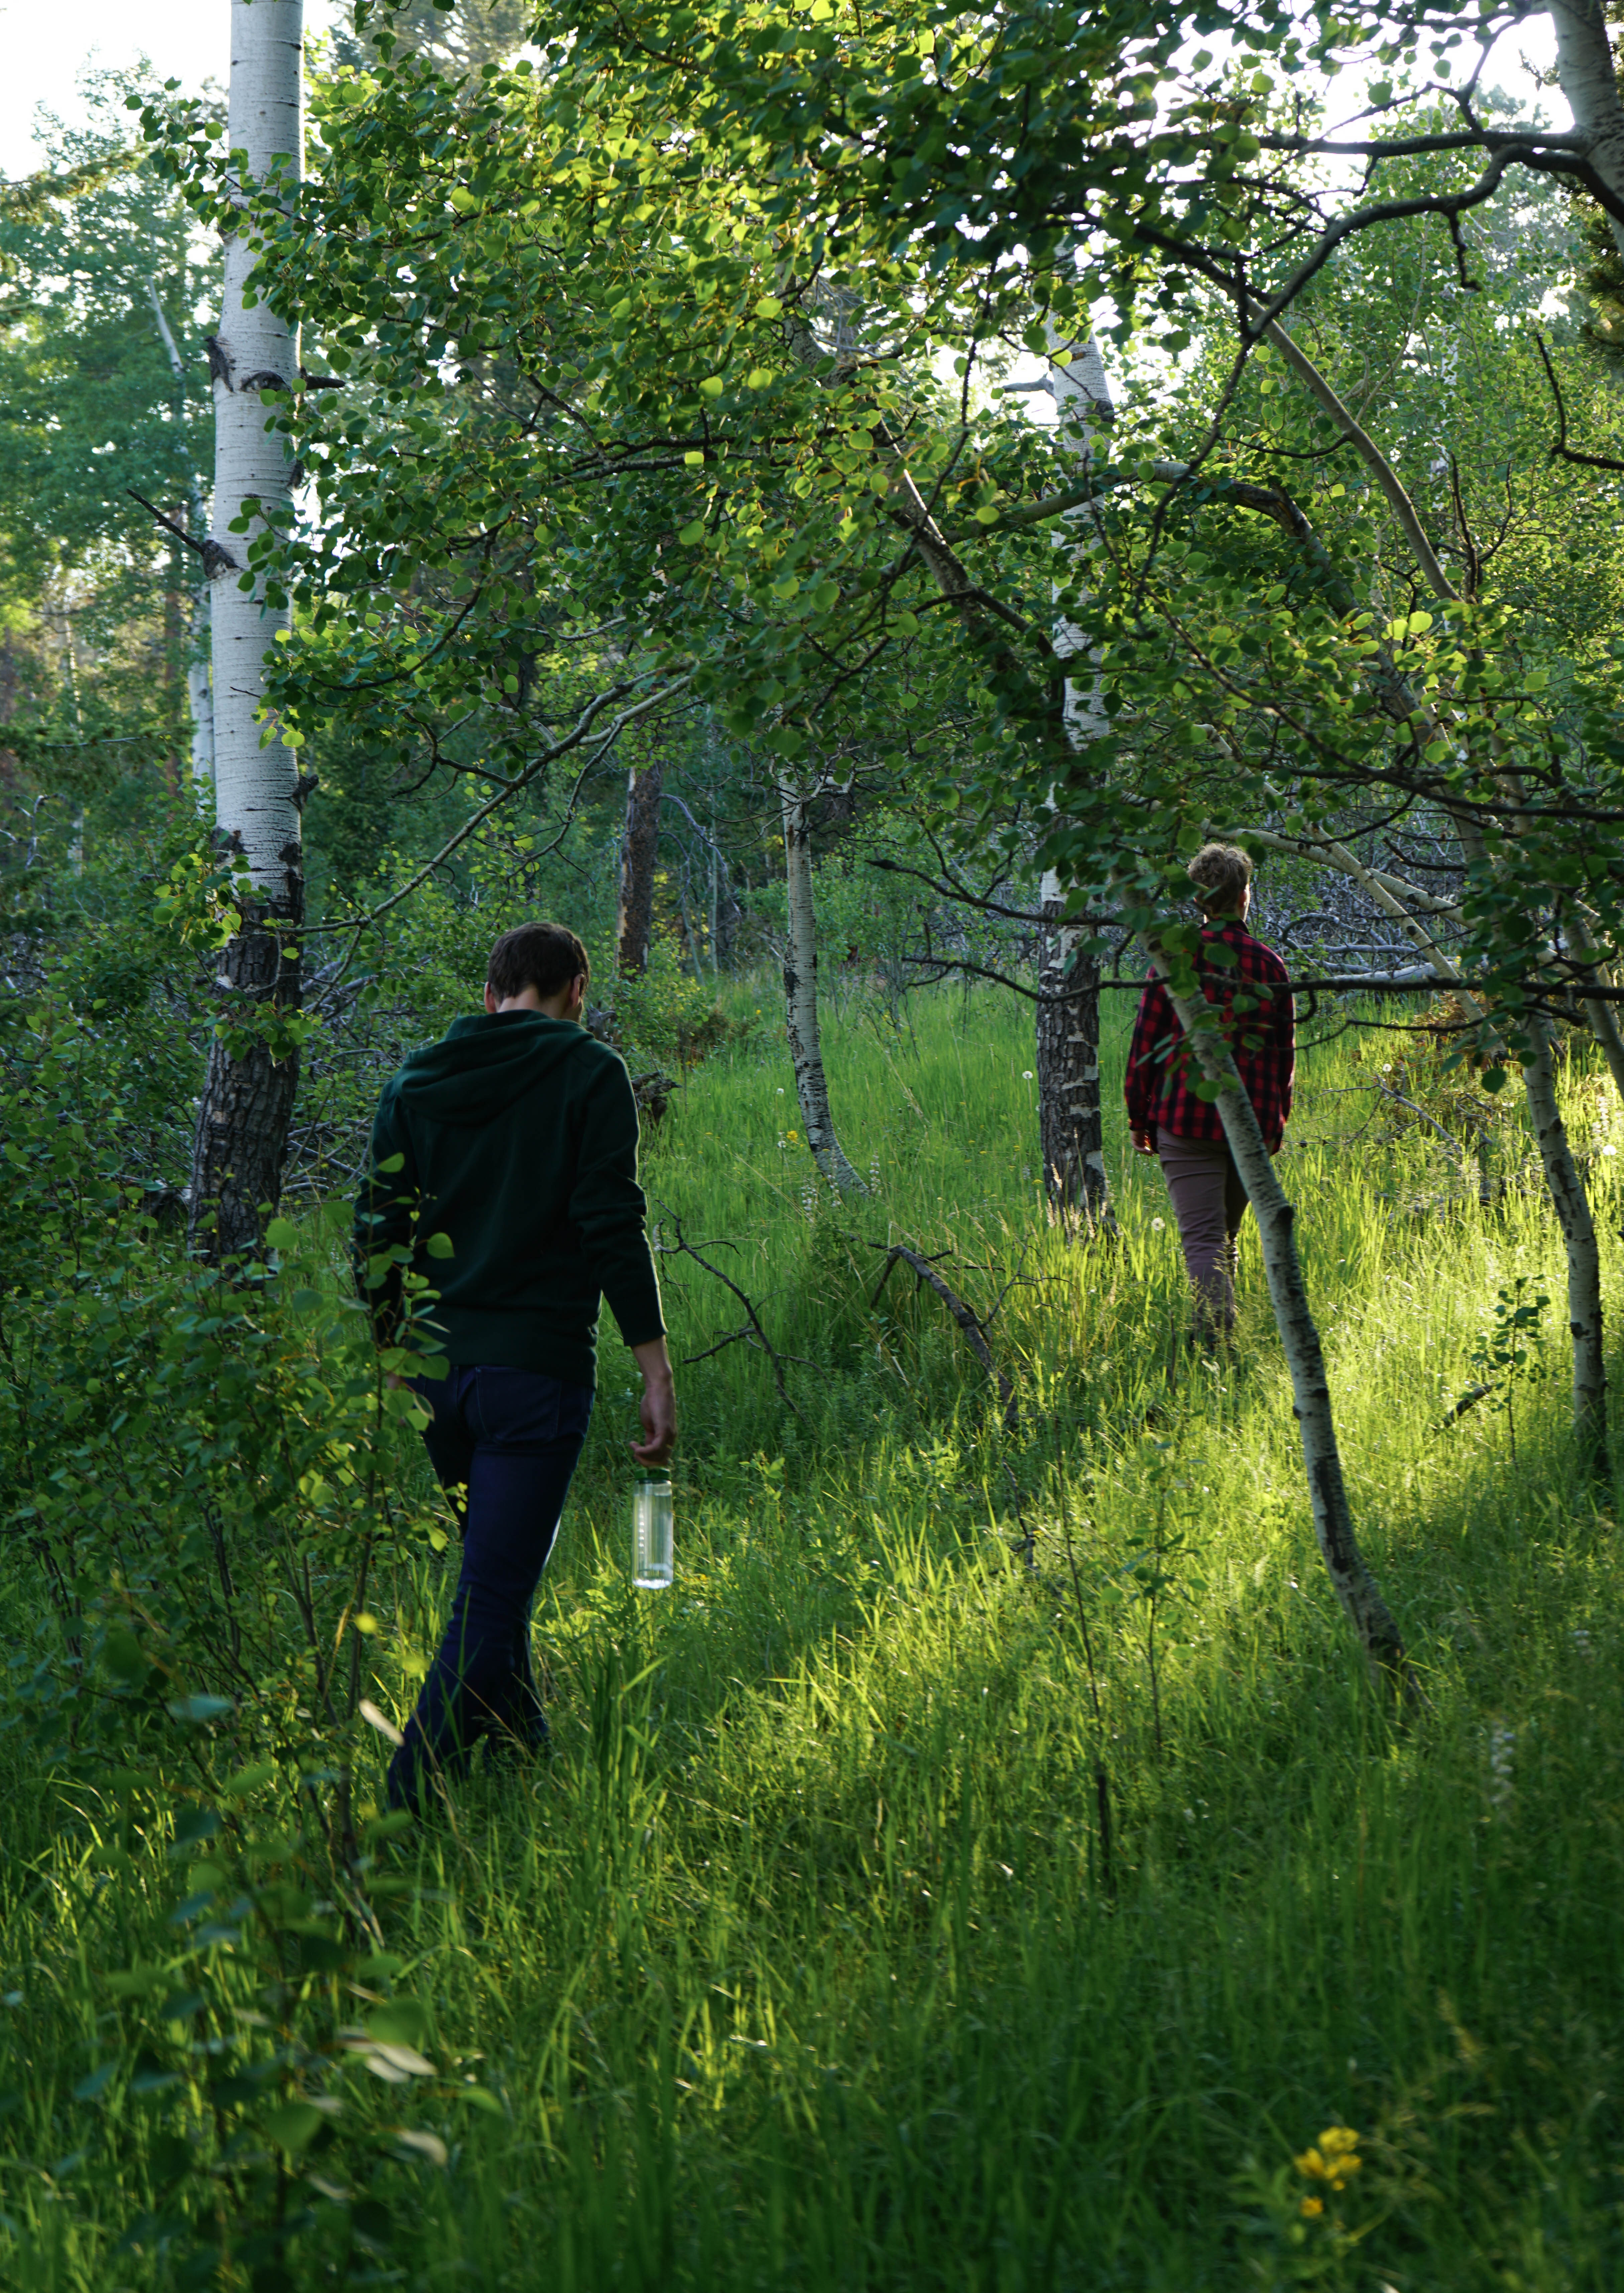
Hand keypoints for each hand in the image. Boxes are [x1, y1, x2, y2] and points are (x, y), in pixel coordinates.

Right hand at [630, 1336, 675, 1465]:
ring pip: (658, 1457)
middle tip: (635, 1453)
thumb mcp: (650, 1424)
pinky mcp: (665, 1430)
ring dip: (643, 1457)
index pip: (661, 1459)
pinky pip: (656, 1449)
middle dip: (645, 1462)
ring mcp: (669, 1435)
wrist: (658, 1388)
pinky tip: (635, 1446)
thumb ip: (649, 1437)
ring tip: (634, 1448)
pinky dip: (644, 1451)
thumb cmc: (653, 1403)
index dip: (648, 1460)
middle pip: (660, 1462)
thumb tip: (645, 1449)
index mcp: (668, 1438)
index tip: (636, 1452)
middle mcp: (671, 1439)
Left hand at [1132, 1127, 1156, 1156]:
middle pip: (1143, 1149)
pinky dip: (1141, 1149)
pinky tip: (1145, 1149)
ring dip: (1145, 1152)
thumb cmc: (1144, 1128)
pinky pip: (1136, 1147)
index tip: (1154, 1153)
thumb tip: (1155, 1146)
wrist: (1139, 1123)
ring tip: (1150, 1153)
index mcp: (1141, 1141)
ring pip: (1140, 1149)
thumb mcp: (1148, 1135)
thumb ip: (1150, 1140)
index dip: (1149, 1151)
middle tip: (1153, 1154)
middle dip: (1148, 1152)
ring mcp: (1135, 1142)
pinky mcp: (1132, 1141)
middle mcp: (1138, 1142)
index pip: (1145, 1148)